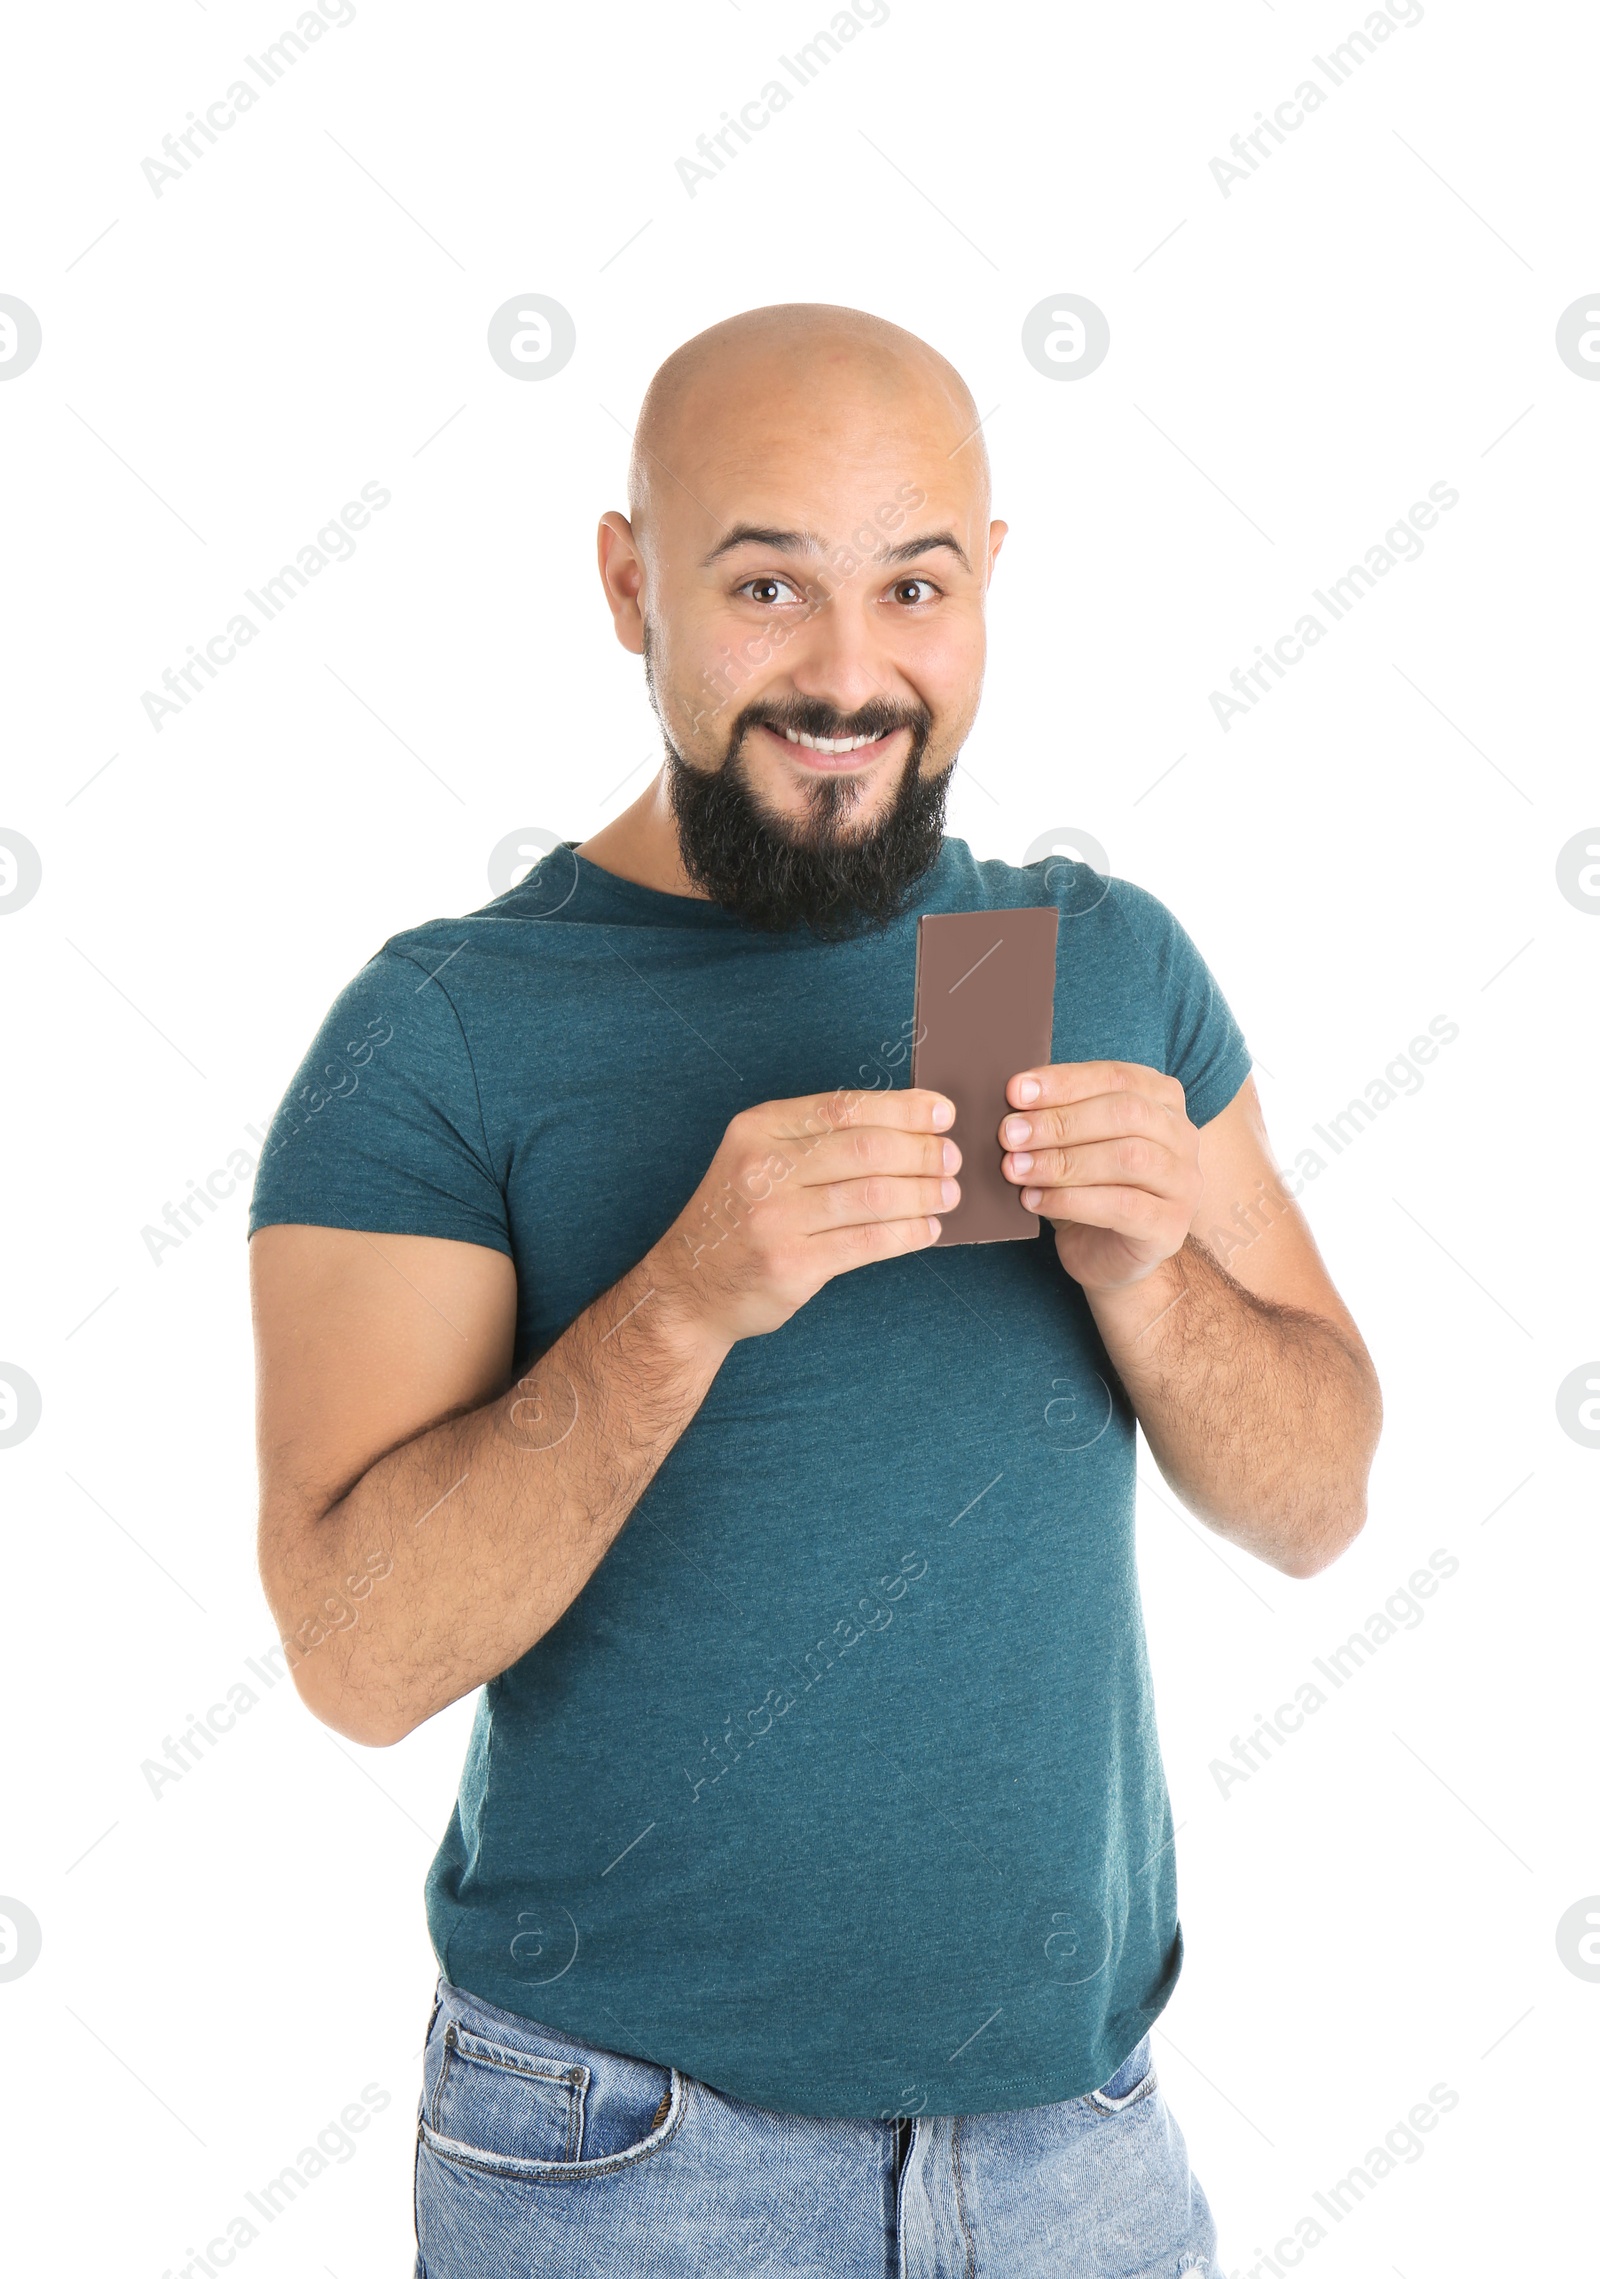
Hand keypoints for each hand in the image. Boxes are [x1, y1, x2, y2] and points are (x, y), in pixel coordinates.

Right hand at [654, 1087, 960, 1344]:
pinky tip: (926, 1229)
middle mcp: (762, 1168)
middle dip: (921, 1152)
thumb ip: (817, 1139)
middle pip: (866, 1149)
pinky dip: (907, 1233)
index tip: (941, 1112)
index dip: (902, 1107)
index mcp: (758, 1129)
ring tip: (948, 1194)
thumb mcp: (758, 1159)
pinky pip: (868, 1242)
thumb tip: (908, 1127)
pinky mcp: (791, 1264)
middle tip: (950, 1158)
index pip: (844, 1107)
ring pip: (873, 1196)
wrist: (689, 1287)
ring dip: (923, 1193)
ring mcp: (775, 1218)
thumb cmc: (739, 1217)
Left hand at [997, 1061, 1202, 1293]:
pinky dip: (1071, 1200)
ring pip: (1129, 1158)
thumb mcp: (1071, 1143)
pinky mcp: (1170, 1227)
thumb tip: (1012, 1099)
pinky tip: (1033, 1200)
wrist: (1105, 1257)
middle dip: (1060, 1121)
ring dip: (1063, 1161)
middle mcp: (1182, 1136)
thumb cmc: (1086, 1188)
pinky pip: (1122, 1207)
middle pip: (1126, 1113)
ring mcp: (1184, 1183)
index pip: (1116, 1077)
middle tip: (1009, 1135)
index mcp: (1162, 1100)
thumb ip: (1054, 1116)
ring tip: (1015, 1169)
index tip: (1015, 1092)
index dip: (1064, 1082)